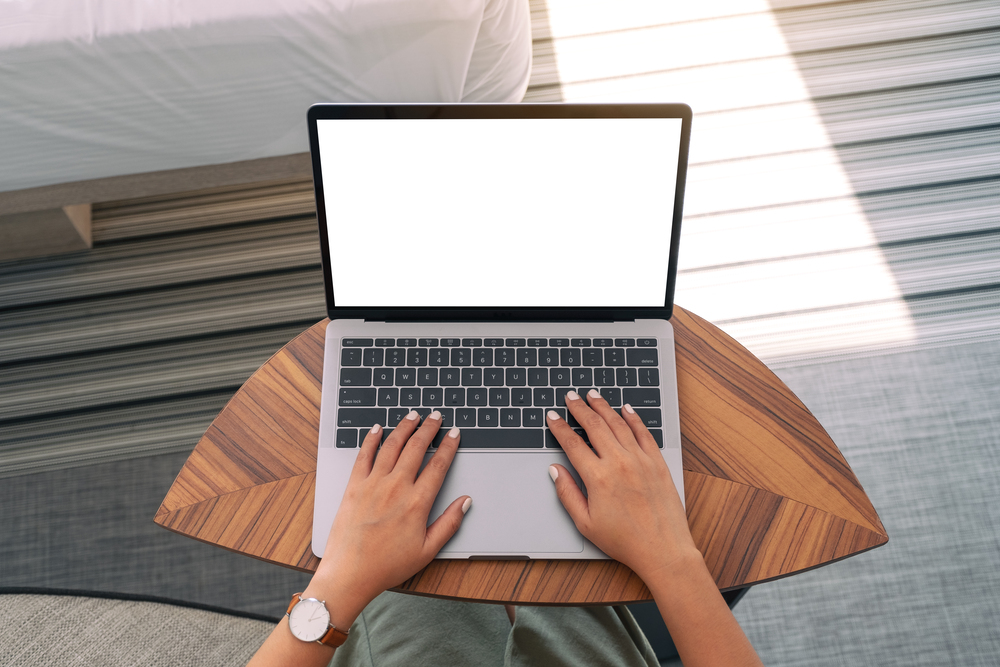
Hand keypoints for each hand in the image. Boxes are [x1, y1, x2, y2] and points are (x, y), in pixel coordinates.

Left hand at [305, 411, 469, 627]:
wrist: (350, 573)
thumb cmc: (387, 566)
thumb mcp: (427, 551)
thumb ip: (449, 523)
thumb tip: (466, 502)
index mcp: (417, 502)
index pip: (438, 465)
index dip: (449, 446)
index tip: (454, 433)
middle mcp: (396, 487)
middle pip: (416, 448)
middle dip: (428, 428)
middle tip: (436, 416)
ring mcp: (373, 484)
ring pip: (392, 445)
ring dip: (404, 427)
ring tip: (412, 415)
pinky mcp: (354, 486)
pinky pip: (364, 455)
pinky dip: (371, 439)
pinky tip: (377, 429)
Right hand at [547, 390, 697, 582]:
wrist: (663, 549)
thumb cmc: (624, 541)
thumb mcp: (585, 523)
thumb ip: (567, 493)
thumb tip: (555, 471)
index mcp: (598, 478)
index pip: (573, 444)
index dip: (560, 428)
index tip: (553, 417)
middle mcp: (619, 463)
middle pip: (595, 426)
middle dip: (580, 408)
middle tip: (571, 397)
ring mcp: (640, 460)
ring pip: (618, 423)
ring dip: (603, 407)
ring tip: (593, 395)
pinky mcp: (657, 463)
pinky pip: (644, 433)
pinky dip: (634, 418)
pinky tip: (626, 409)